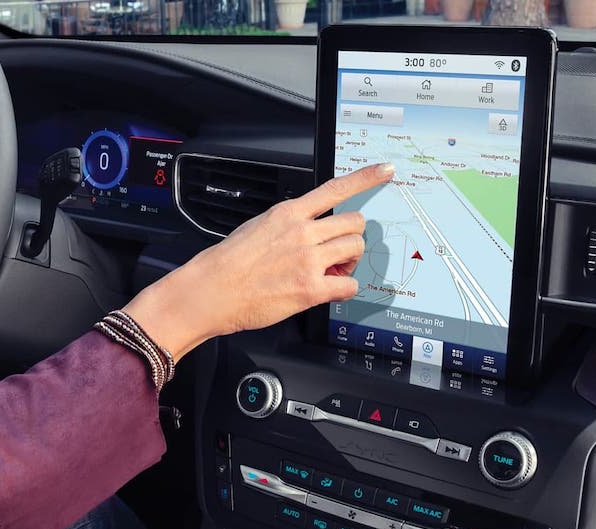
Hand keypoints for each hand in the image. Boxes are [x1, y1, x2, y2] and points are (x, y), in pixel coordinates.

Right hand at [122, 162, 394, 360]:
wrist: (210, 291)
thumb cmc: (227, 264)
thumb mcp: (257, 227)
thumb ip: (288, 224)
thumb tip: (308, 228)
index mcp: (288, 214)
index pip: (335, 189)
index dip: (366, 178)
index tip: (386, 170)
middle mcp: (302, 232)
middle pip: (355, 223)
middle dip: (351, 238)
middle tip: (337, 253)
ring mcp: (308, 260)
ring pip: (355, 250)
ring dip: (349, 262)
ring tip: (330, 272)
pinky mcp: (310, 289)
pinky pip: (350, 285)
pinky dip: (344, 289)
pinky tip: (328, 290)